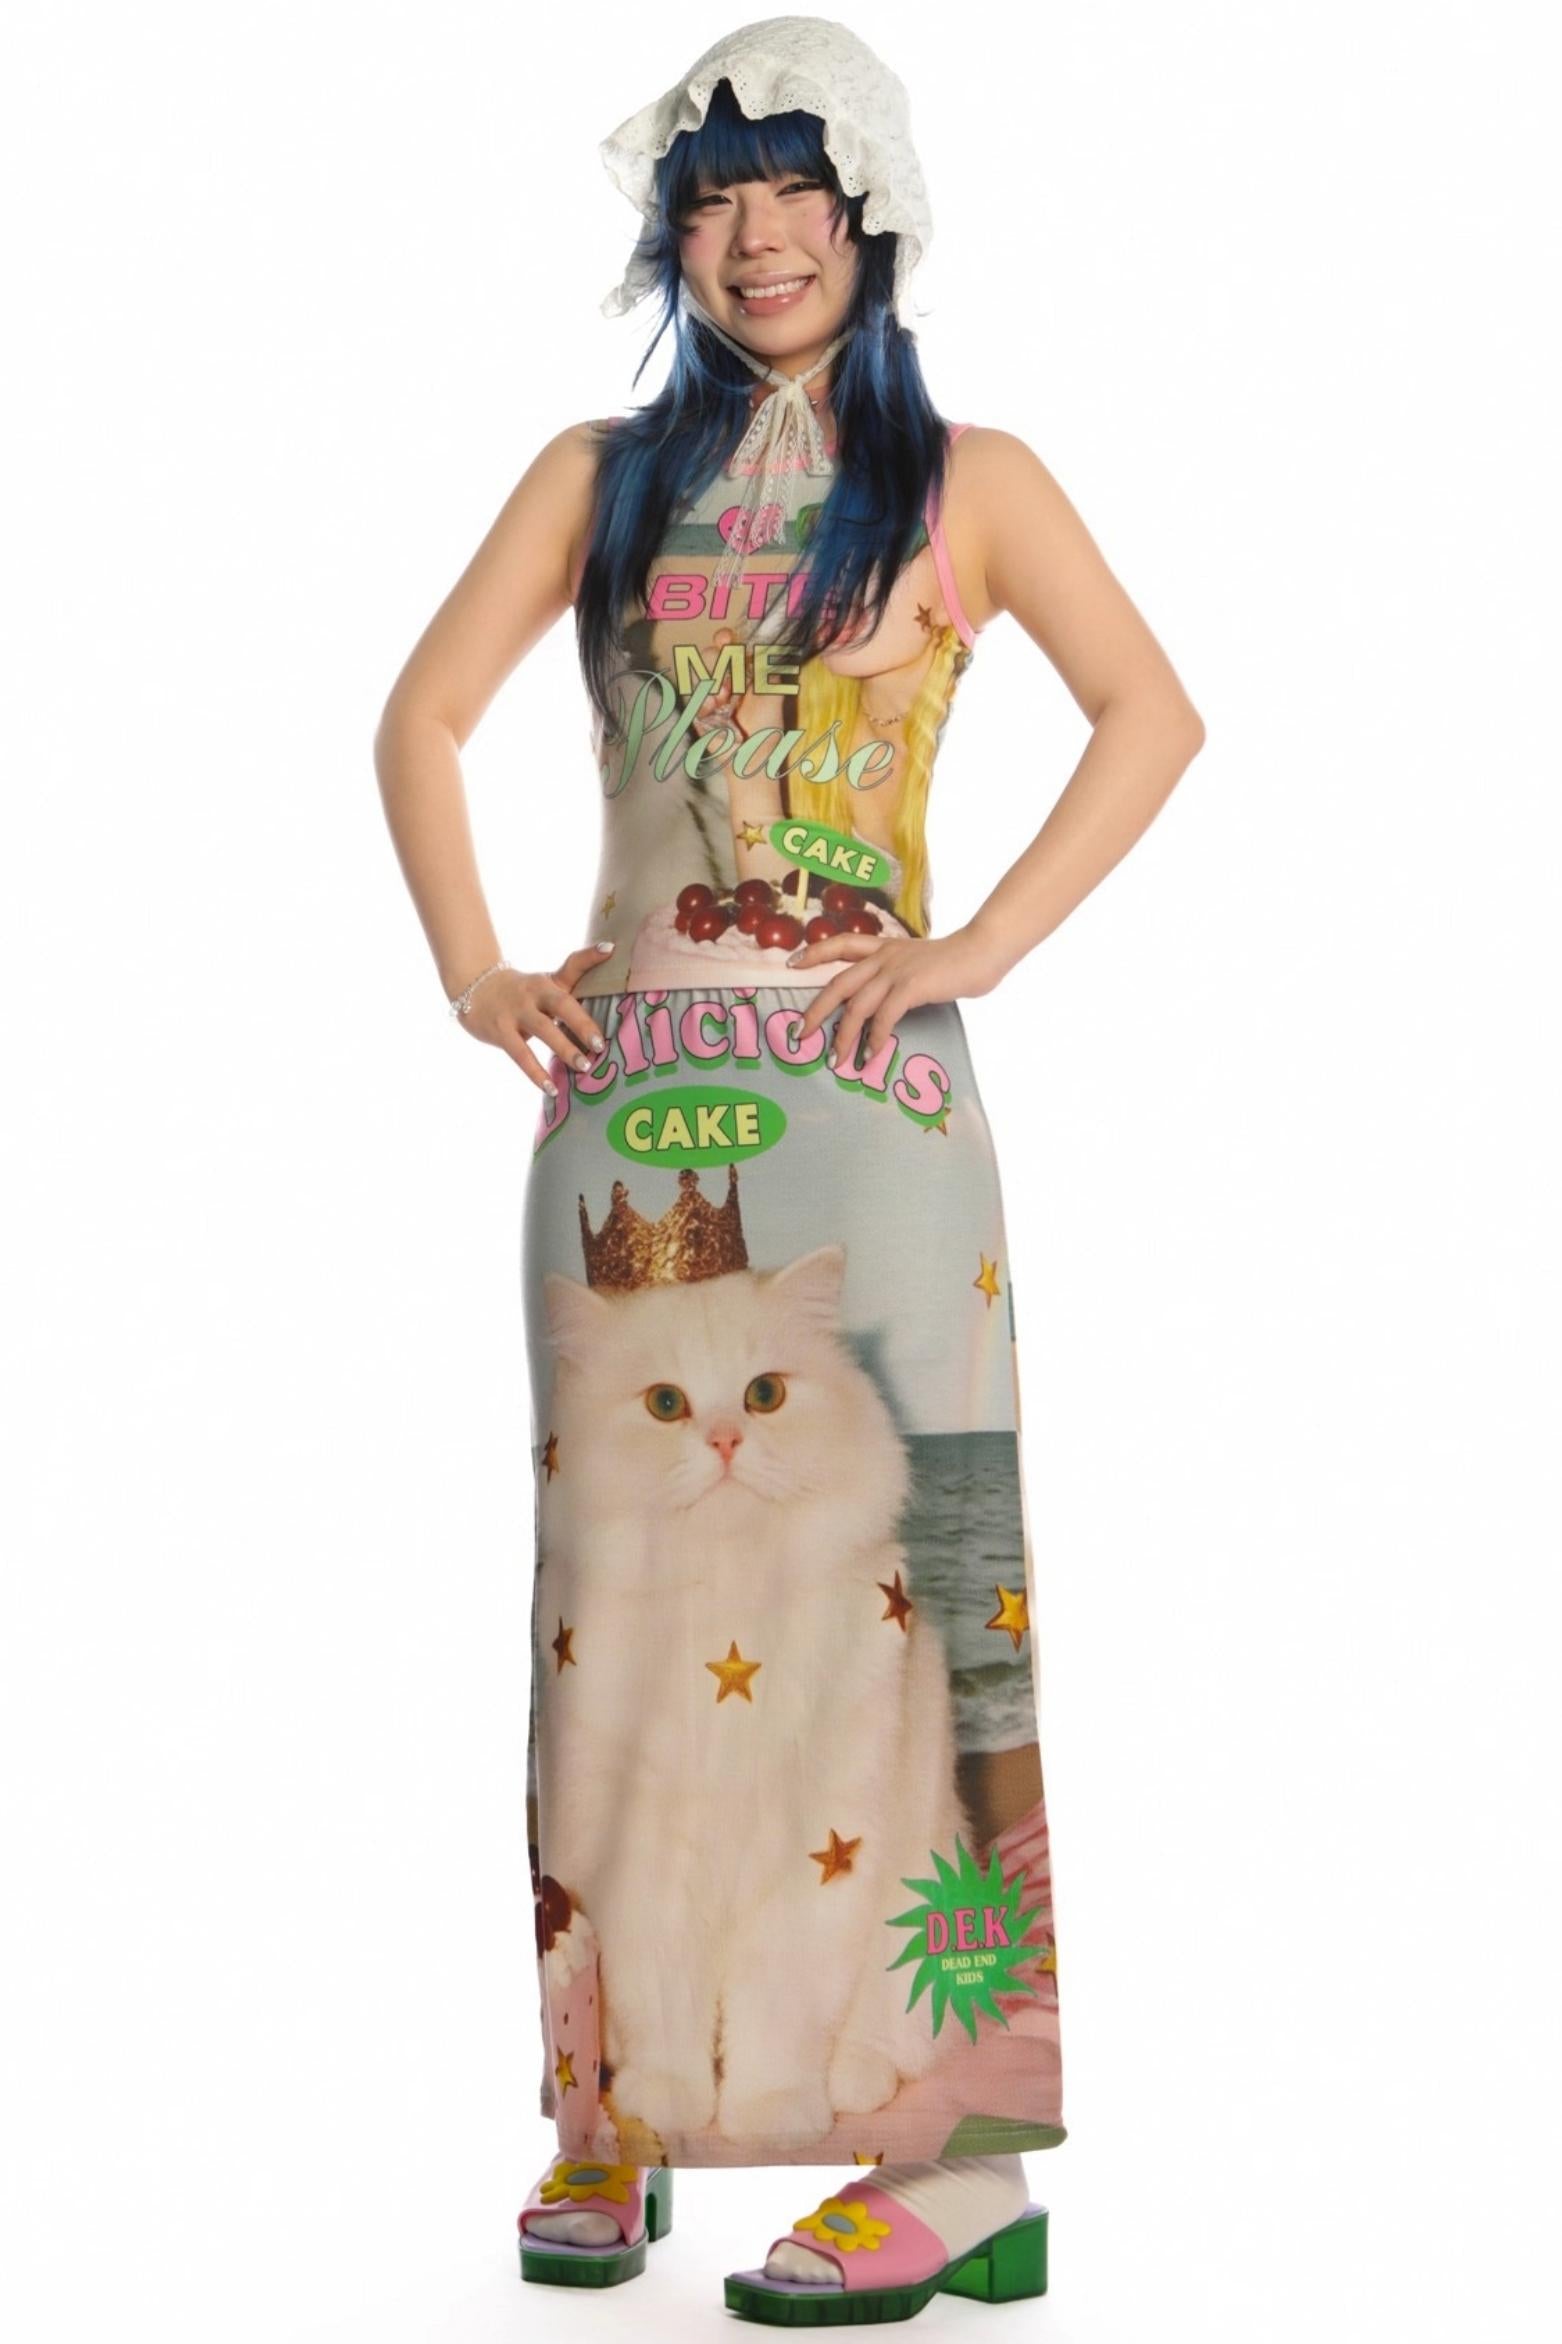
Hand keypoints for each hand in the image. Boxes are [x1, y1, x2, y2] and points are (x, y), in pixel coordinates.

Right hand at [454, 943, 612, 1094]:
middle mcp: (533, 994)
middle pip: (560, 1004)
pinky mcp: (500, 1032)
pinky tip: (551, 1088)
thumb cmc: (523, 990)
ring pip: (543, 1031)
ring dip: (564, 1049)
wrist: (475, 989)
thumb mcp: (549, 980)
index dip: (590, 957)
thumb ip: (578, 969)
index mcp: (548, 981)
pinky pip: (521, 1056)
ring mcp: (515, 1013)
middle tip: (600, 1044)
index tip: (611, 951)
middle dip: (582, 1023)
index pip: (572, 966)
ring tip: (583, 1067)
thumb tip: (612, 947)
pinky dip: (536, 1074)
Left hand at [786, 924, 1003, 1067]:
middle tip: (800, 1033)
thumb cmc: (956, 960)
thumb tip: (886, 1002)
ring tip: (836, 1059)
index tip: (792, 964)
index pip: (841, 944)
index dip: (815, 952)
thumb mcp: (918, 961)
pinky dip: (875, 1039)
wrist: (982, 951)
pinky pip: (884, 1017)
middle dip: (815, 1010)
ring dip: (843, 1036)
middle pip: (838, 984)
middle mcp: (884, 957)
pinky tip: (871, 1054)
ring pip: (857, 1006)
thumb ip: (898, 975)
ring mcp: (896, 971)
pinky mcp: (911, 987)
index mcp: (883, 947)